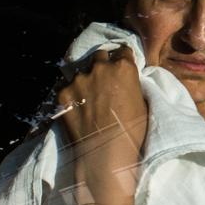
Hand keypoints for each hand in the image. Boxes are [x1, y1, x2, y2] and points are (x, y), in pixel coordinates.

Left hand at [56, 45, 147, 204]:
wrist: (105, 154)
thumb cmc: (132, 131)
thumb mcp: (142, 102)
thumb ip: (131, 84)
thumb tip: (126, 80)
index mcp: (123, 67)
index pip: (123, 51)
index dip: (122, 60)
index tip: (121, 68)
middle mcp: (100, 67)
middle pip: (100, 56)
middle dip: (102, 65)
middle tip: (104, 81)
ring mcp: (78, 80)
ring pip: (81, 72)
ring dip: (85, 80)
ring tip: (88, 98)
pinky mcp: (62, 94)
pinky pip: (67, 87)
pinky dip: (72, 95)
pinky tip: (77, 108)